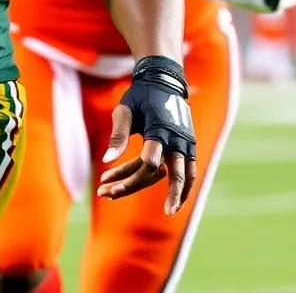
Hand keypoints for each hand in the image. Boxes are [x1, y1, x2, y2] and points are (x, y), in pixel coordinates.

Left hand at [97, 56, 196, 215]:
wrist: (164, 81)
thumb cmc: (140, 96)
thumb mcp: (124, 112)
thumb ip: (118, 136)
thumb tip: (106, 160)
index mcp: (160, 130)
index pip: (149, 162)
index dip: (129, 176)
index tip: (108, 183)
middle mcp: (177, 139)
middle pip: (173, 173)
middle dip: (166, 193)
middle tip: (164, 214)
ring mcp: (186, 142)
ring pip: (187, 174)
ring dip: (179, 193)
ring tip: (171, 211)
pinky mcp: (189, 144)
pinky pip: (189, 168)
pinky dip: (185, 184)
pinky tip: (176, 197)